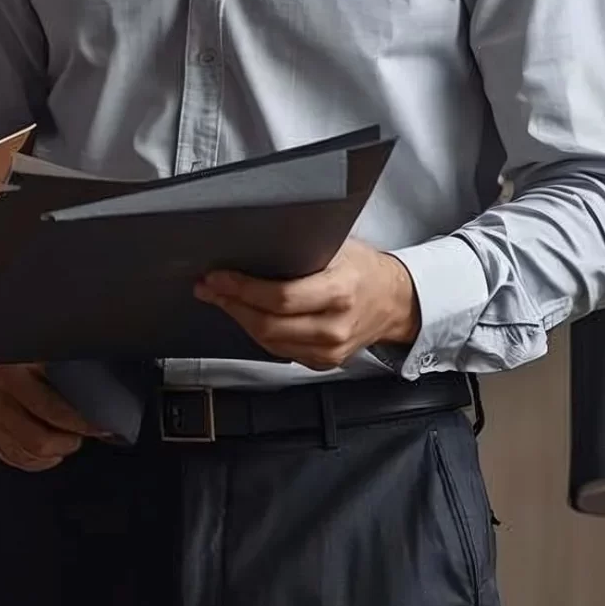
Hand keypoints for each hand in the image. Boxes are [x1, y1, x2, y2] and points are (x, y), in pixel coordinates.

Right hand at [0, 363, 109, 472]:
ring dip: (53, 452)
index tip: (101, 428)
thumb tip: (106, 397)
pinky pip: (14, 458)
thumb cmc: (32, 353)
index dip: (79, 423)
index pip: (50, 409)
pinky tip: (50, 451)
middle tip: (83, 435)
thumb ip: (72, 372)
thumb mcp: (51, 353)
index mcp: (12, 374)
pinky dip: (36, 460)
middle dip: (67, 442)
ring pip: (26, 454)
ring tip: (68, 439)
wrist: (3, 352)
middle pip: (37, 441)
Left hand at [195, 240, 420, 370]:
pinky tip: (246, 316)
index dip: (242, 289)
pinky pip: (280, 351)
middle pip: (268, 324)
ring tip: (221, 299)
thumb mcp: (339, 248)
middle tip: (209, 288)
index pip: (280, 297)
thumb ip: (302, 251)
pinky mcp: (323, 362)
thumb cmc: (365, 270)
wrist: (395, 302)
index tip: (218, 277)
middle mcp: (334, 326)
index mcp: (339, 292)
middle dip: (232, 304)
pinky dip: (259, 334)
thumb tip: (255, 243)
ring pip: (269, 341)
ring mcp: (329, 350)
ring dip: (240, 319)